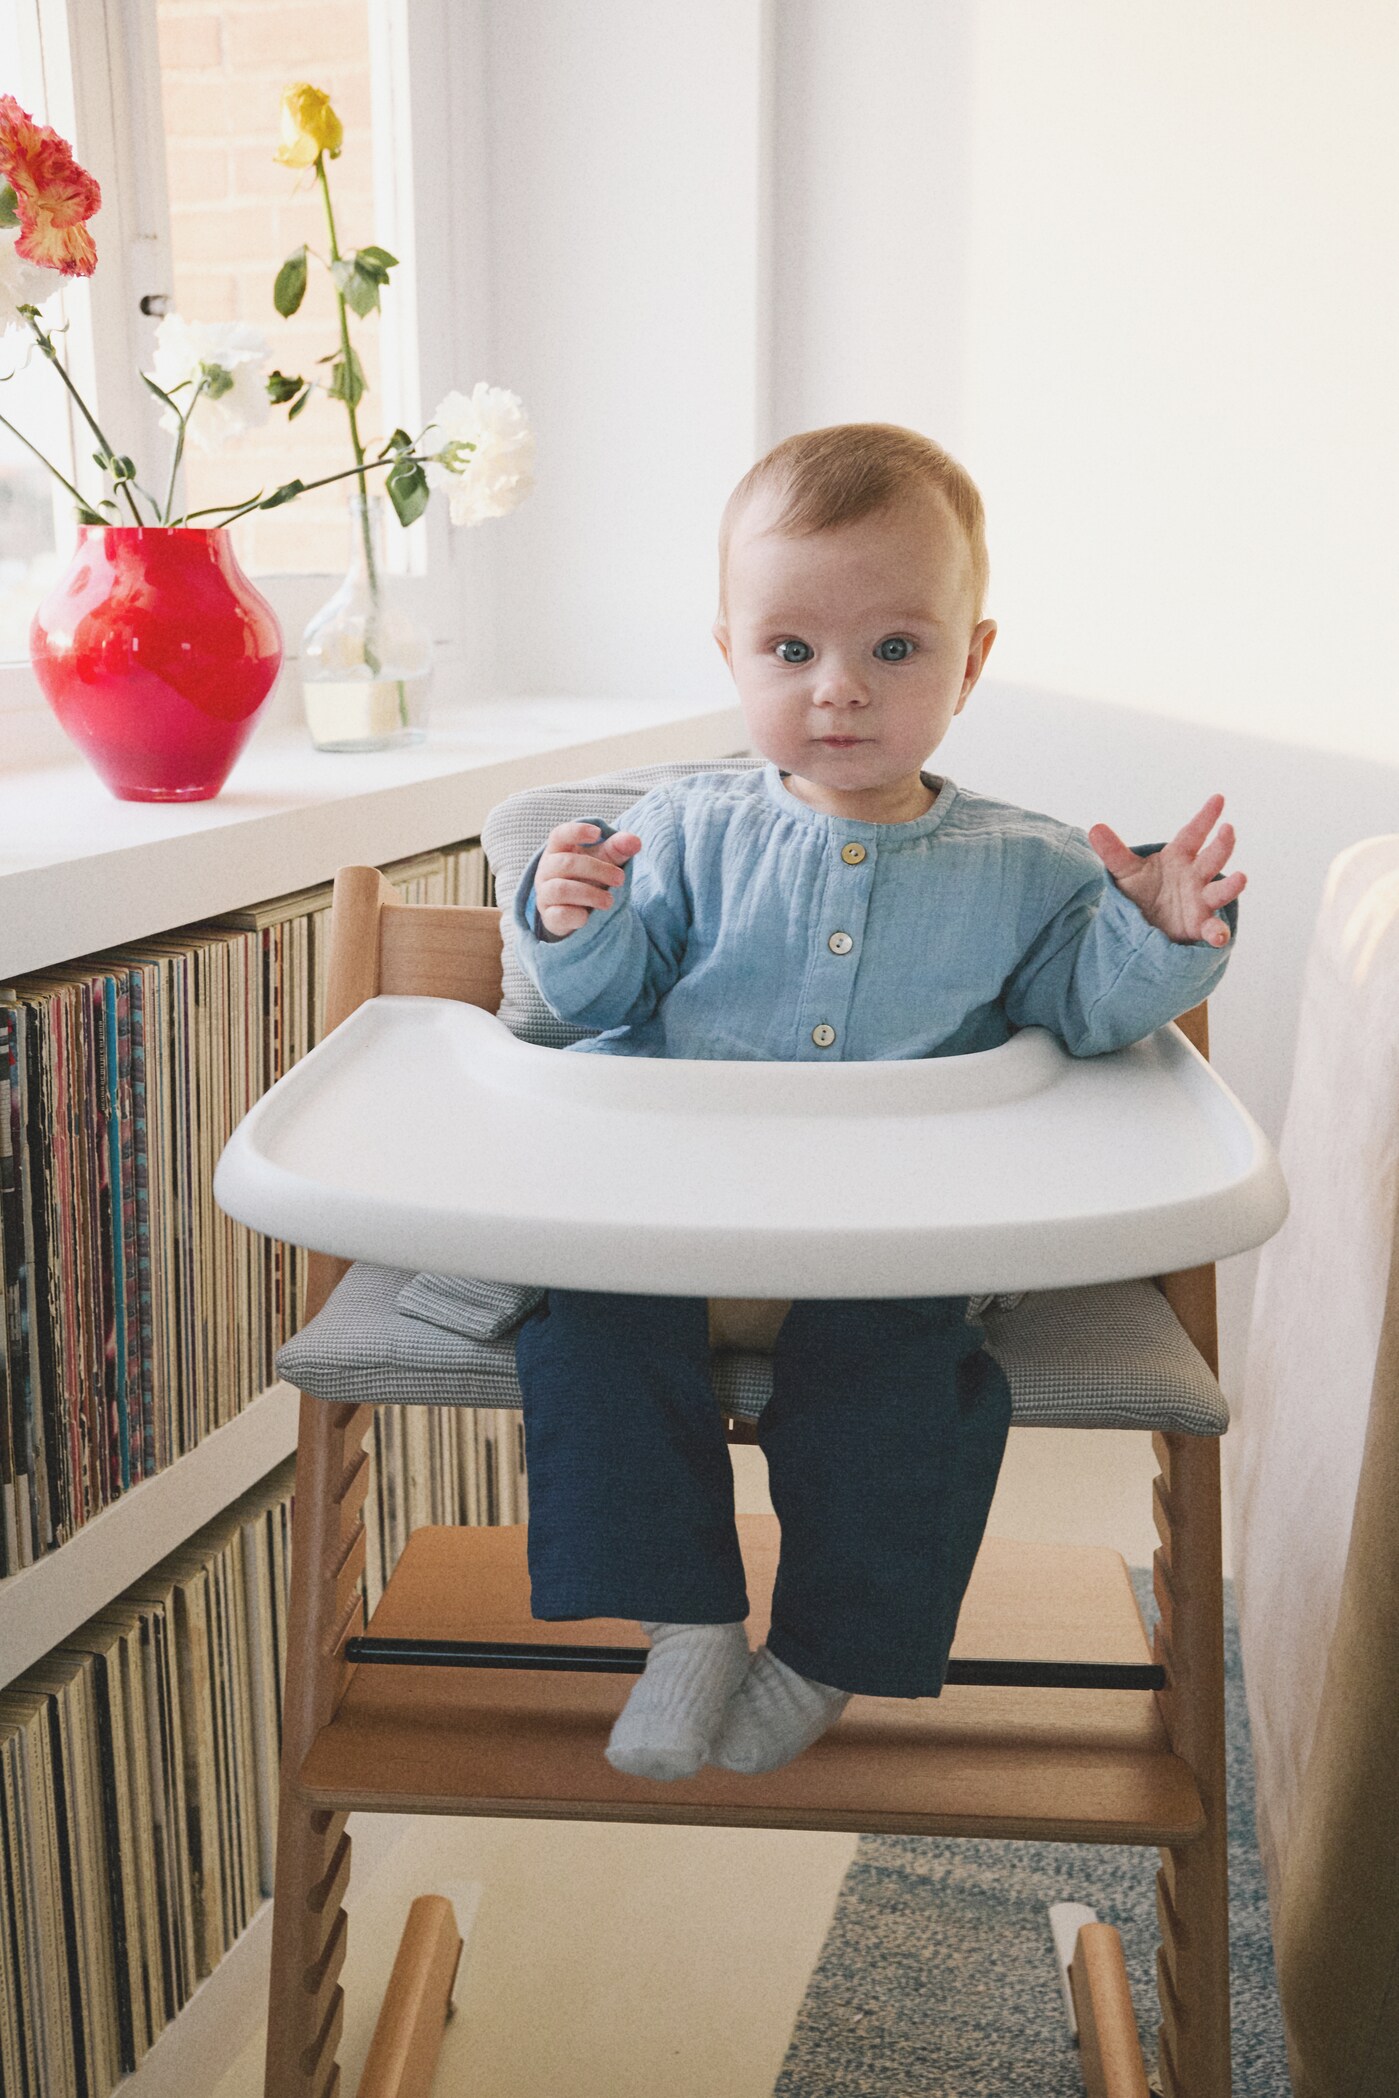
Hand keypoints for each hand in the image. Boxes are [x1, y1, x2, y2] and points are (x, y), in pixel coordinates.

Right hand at [534, 821, 642, 936]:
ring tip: (609, 901)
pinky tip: (589, 917)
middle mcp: (547, 870)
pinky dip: (577, 916)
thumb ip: (618, 849)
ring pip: (561, 890)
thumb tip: (635, 841)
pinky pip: (559, 915)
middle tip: (620, 879)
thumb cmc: (588, 877)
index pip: (559, 835)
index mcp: (558, 850)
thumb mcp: (604, 860)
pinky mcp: (549, 917)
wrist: (574, 911)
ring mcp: (545, 894)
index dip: (576, 832)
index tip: (598, 833)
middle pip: (566, 863)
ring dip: (590, 895)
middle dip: (598, 870)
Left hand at [1088, 794, 1245, 947]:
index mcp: (1179, 857)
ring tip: (1241, 878)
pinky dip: (1217, 932)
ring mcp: (1200, 900)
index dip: (1205, 817)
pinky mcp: (1198, 925)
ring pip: (1219, 891)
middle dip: (1221, 845)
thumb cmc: (1141, 892)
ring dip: (1230, 885)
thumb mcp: (1125, 872)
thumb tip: (1094, 828)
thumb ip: (1113, 852)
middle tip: (1228, 829)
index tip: (1218, 798)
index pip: (1193, 834)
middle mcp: (1194, 876)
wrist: (1141, 925)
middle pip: (1211, 858)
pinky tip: (1219, 936)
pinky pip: (1212, 928)